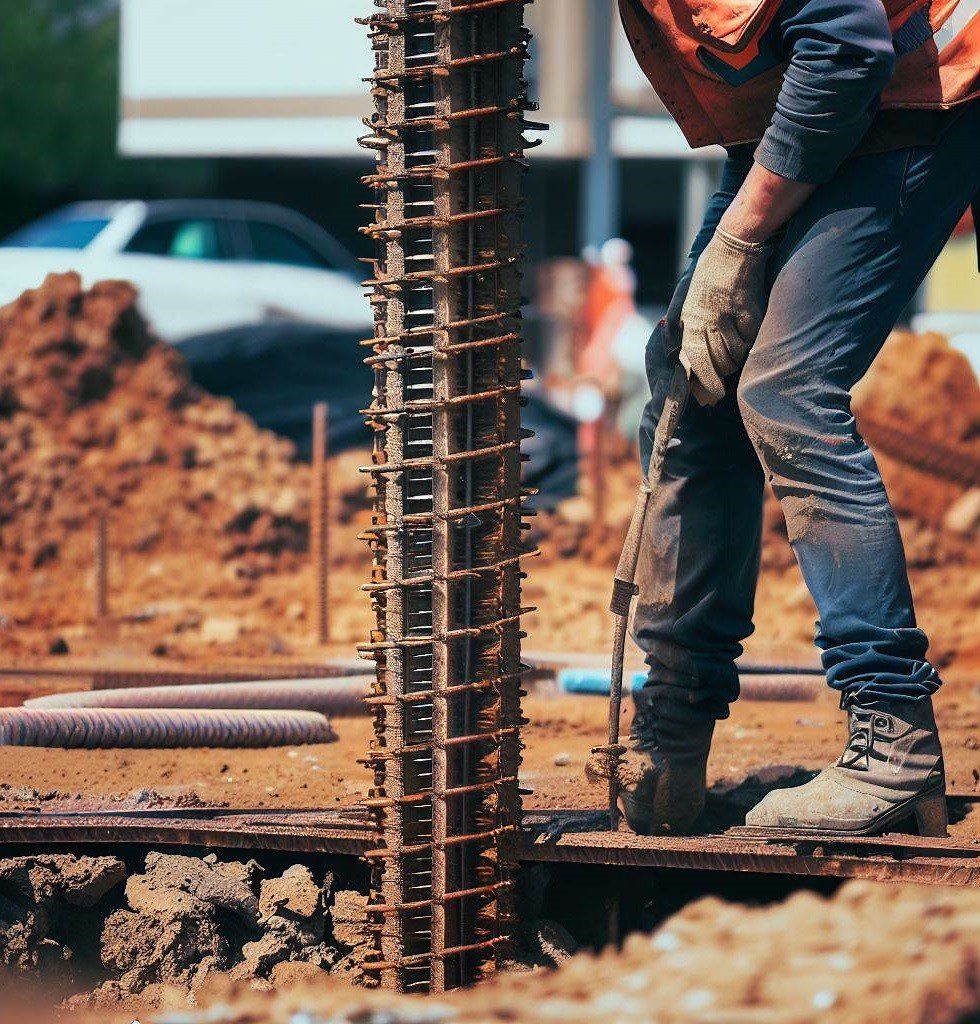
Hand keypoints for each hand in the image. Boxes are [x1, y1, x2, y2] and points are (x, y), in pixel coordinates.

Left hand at [680, 227, 772, 405]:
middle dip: (715, 384)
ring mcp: (728, 319)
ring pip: (733, 355)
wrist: (733, 246)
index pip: (691, 364)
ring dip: (733, 361)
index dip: (697, 386)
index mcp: (690, 322)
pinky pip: (750, 339)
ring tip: (731, 359)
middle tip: (717, 395)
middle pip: (714, 366)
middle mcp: (706, 324)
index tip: (702, 400)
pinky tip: (745, 335)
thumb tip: (687, 363)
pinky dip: (748, 342)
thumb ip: (689, 330)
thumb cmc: (709, 277)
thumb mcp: (690, 302)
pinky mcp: (748, 313)